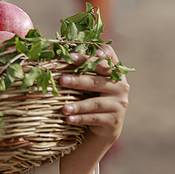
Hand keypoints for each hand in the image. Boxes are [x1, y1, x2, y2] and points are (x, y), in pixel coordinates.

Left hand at [58, 45, 129, 173]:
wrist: (107, 124)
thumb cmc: (94, 95)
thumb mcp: (92, 80)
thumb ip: (84, 66)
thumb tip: (53, 50)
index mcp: (115, 72)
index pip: (104, 59)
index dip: (88, 57)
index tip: (70, 56)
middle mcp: (120, 86)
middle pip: (97, 81)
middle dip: (79, 80)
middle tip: (62, 80)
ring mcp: (119, 104)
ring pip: (95, 103)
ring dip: (78, 105)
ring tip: (63, 108)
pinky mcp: (114, 120)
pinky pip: (95, 118)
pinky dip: (81, 119)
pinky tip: (69, 119)